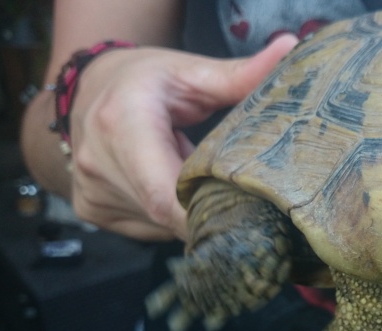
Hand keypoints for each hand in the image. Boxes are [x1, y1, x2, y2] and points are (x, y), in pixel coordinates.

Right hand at [67, 35, 297, 240]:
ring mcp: (91, 192)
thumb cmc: (146, 79)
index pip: (164, 193)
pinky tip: (175, 189)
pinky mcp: (93, 211)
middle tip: (241, 200)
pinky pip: (146, 229)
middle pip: (167, 214)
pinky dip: (170, 217)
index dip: (204, 215)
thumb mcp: (191, 72)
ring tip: (200, 182)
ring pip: (159, 227)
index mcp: (122, 124)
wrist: (91, 88)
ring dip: (189, 214)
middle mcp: (98, 163)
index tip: (246, 219)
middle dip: (208, 212)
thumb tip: (291, 51)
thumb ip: (240, 75)